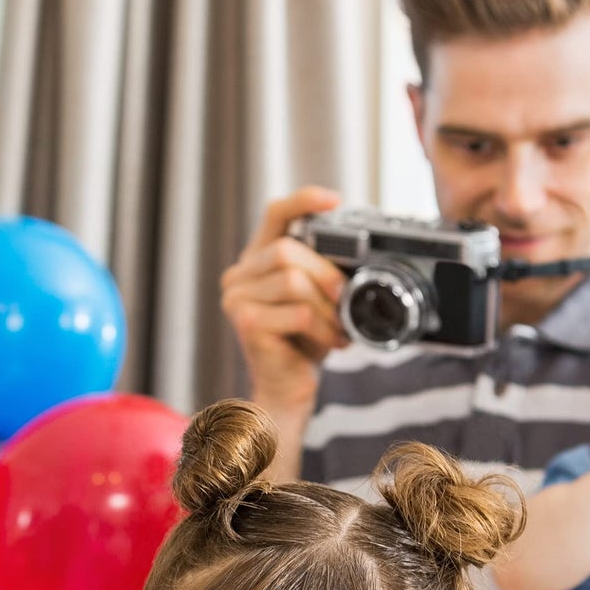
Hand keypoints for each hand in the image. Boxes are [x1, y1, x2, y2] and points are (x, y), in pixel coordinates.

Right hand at [220, 186, 348, 411]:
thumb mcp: (313, 296)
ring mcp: (237, 301)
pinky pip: (297, 313)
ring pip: (292, 281)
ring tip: (339, 325)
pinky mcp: (247, 325)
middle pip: (287, 251)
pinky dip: (323, 327)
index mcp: (255, 261)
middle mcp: (238, 277)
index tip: (335, 200)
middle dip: (325, 273)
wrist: (287, 389)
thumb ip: (318, 267)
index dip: (304, 200)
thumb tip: (352, 249)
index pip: (276, 214)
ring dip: (326, 306)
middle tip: (346, 297)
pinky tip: (333, 340)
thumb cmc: (302, 342)